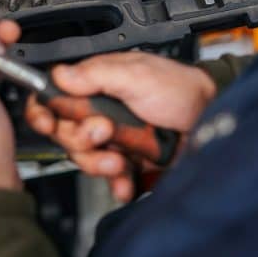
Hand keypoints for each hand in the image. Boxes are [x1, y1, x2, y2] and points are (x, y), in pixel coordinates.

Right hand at [25, 52, 215, 201]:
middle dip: (80, 138)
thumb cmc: (181, 91)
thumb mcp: (137, 74)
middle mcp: (102, 112)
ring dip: (97, 161)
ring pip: (84, 158)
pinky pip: (109, 180)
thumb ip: (96, 74)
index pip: (55, 98)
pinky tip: (128, 177)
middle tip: (103, 130)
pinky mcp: (129, 164)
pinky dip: (117, 182)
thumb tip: (60, 75)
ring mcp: (115, 140)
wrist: (212, 123)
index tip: (46, 122)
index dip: (44, 112)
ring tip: (119, 158)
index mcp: (98, 85)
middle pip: (65, 133)